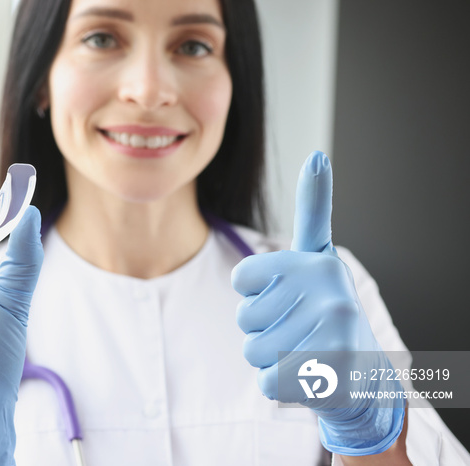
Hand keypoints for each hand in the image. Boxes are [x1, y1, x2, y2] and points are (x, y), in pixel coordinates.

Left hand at [231, 151, 404, 455]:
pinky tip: (309, 376)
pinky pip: (269, 381)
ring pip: (254, 350)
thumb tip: (317, 156)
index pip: (242, 278)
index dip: (252, 292)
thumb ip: (313, 211)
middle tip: (297, 330)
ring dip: (270, 358)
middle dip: (261, 331)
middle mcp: (330, 287)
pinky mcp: (334, 369)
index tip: (282, 292)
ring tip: (303, 351)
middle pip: (244, 318)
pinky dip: (281, 385)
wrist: (361, 375)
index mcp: (316, 260)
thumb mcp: (316, 259)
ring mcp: (336, 328)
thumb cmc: (322, 313)